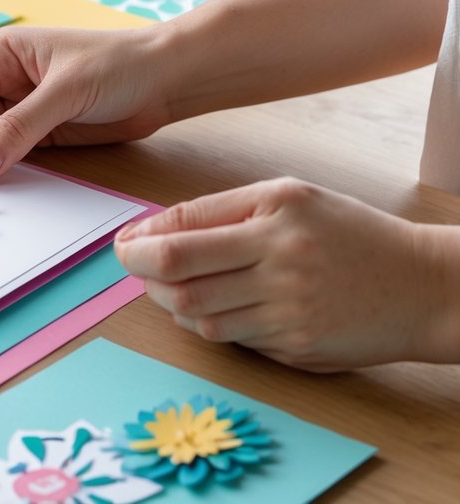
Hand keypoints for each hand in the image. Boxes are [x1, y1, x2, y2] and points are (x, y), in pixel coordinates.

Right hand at [0, 26, 175, 179]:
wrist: (169, 79)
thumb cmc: (119, 65)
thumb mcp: (64, 93)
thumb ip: (18, 129)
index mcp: (1, 54)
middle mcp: (7, 79)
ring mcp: (25, 108)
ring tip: (3, 184)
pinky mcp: (44, 132)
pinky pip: (17, 154)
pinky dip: (14, 169)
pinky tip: (20, 181)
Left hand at [115, 177, 459, 370]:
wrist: (421, 286)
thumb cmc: (348, 235)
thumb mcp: (288, 199)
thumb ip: (219, 211)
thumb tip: (151, 230)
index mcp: (276, 211)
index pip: (183, 230)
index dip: (139, 241)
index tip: (124, 244)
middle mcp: (281, 257)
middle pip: (178, 274)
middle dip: (140, 271)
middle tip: (133, 266)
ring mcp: (288, 307)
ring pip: (196, 313)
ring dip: (169, 301)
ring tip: (170, 287)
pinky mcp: (295, 345)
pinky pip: (228, 338)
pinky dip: (206, 323)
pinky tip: (212, 307)